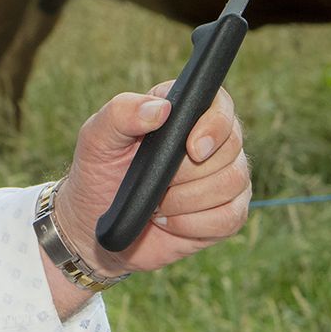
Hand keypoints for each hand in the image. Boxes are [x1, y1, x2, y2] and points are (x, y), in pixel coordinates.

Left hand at [52, 83, 249, 279]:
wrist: (97, 227)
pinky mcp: (226, 213)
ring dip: (189, 200)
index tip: (192, 148)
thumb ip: (121, 113)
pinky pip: (231, 217)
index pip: (220, 104)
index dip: (215, 125)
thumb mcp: (97, 138)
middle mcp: (212, 140)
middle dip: (190, 172)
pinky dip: (194, 224)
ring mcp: (224, 177)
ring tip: (158, 203)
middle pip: (231, 147)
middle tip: (158, 182)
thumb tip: (161, 108)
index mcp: (183, 112)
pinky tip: (169, 222)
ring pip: (234, 182)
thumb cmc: (98, 174)